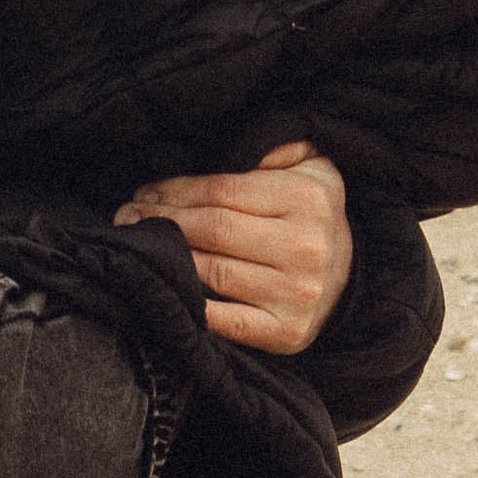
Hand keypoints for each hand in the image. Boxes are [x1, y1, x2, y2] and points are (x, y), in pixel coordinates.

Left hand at [114, 141, 353, 353]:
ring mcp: (297, 294)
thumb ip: (274, 147)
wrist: (350, 278)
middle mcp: (306, 247)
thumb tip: (231, 144)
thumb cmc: (313, 214)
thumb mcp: (311, 165)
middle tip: (127, 215)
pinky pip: (226, 321)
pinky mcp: (286, 333)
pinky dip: (193, 306)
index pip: (224, 191)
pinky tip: (168, 287)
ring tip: (138, 243)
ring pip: (213, 272)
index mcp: (308, 199)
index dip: (177, 190)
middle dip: (163, 220)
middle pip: (214, 230)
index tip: (144, 191)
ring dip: (169, 257)